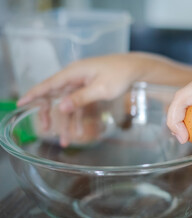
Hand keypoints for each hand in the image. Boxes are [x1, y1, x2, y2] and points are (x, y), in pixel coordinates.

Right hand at [17, 52, 191, 146]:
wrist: (137, 70)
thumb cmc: (120, 76)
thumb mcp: (101, 89)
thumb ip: (80, 98)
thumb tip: (61, 107)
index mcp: (75, 73)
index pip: (49, 84)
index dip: (34, 94)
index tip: (21, 103)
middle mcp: (76, 77)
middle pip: (56, 96)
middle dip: (49, 113)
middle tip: (44, 128)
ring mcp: (83, 83)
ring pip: (68, 104)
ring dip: (66, 121)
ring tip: (65, 140)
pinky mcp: (90, 89)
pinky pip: (80, 105)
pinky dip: (78, 118)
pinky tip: (78, 132)